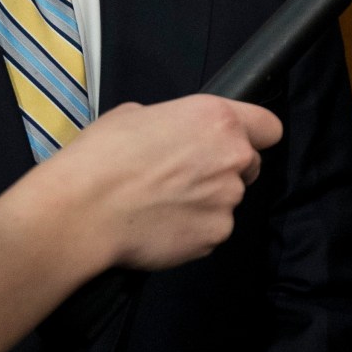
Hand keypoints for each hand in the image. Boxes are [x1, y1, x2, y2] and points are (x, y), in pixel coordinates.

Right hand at [12, 95, 279, 272]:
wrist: (82, 211)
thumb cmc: (101, 156)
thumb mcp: (135, 115)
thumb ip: (174, 124)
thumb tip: (175, 136)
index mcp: (217, 119)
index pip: (268, 126)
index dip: (253, 135)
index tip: (238, 143)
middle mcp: (233, 158)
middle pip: (249, 165)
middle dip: (225, 170)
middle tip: (185, 178)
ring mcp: (227, 200)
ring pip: (228, 200)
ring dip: (206, 203)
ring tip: (162, 205)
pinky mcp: (215, 235)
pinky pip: (212, 230)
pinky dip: (193, 230)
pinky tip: (159, 226)